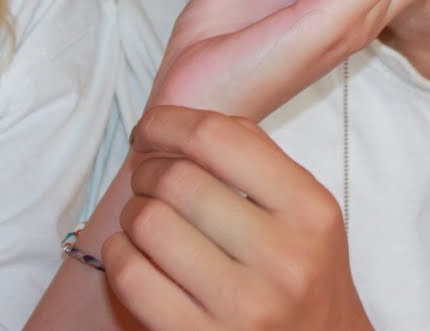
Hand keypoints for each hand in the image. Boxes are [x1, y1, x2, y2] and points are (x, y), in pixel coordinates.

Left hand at [103, 106, 373, 330]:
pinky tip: (133, 252)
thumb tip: (182, 122)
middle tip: (148, 178)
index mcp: (310, 212)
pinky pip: (132, 278)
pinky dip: (119, 254)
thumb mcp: (307, 214)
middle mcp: (283, 259)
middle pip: (178, 180)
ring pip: (149, 224)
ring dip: (132, 212)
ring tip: (144, 218)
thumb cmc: (304, 276)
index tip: (150, 127)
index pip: (219, 137)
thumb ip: (258, 158)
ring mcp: (242, 307)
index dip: (168, 122)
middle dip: (147, 170)